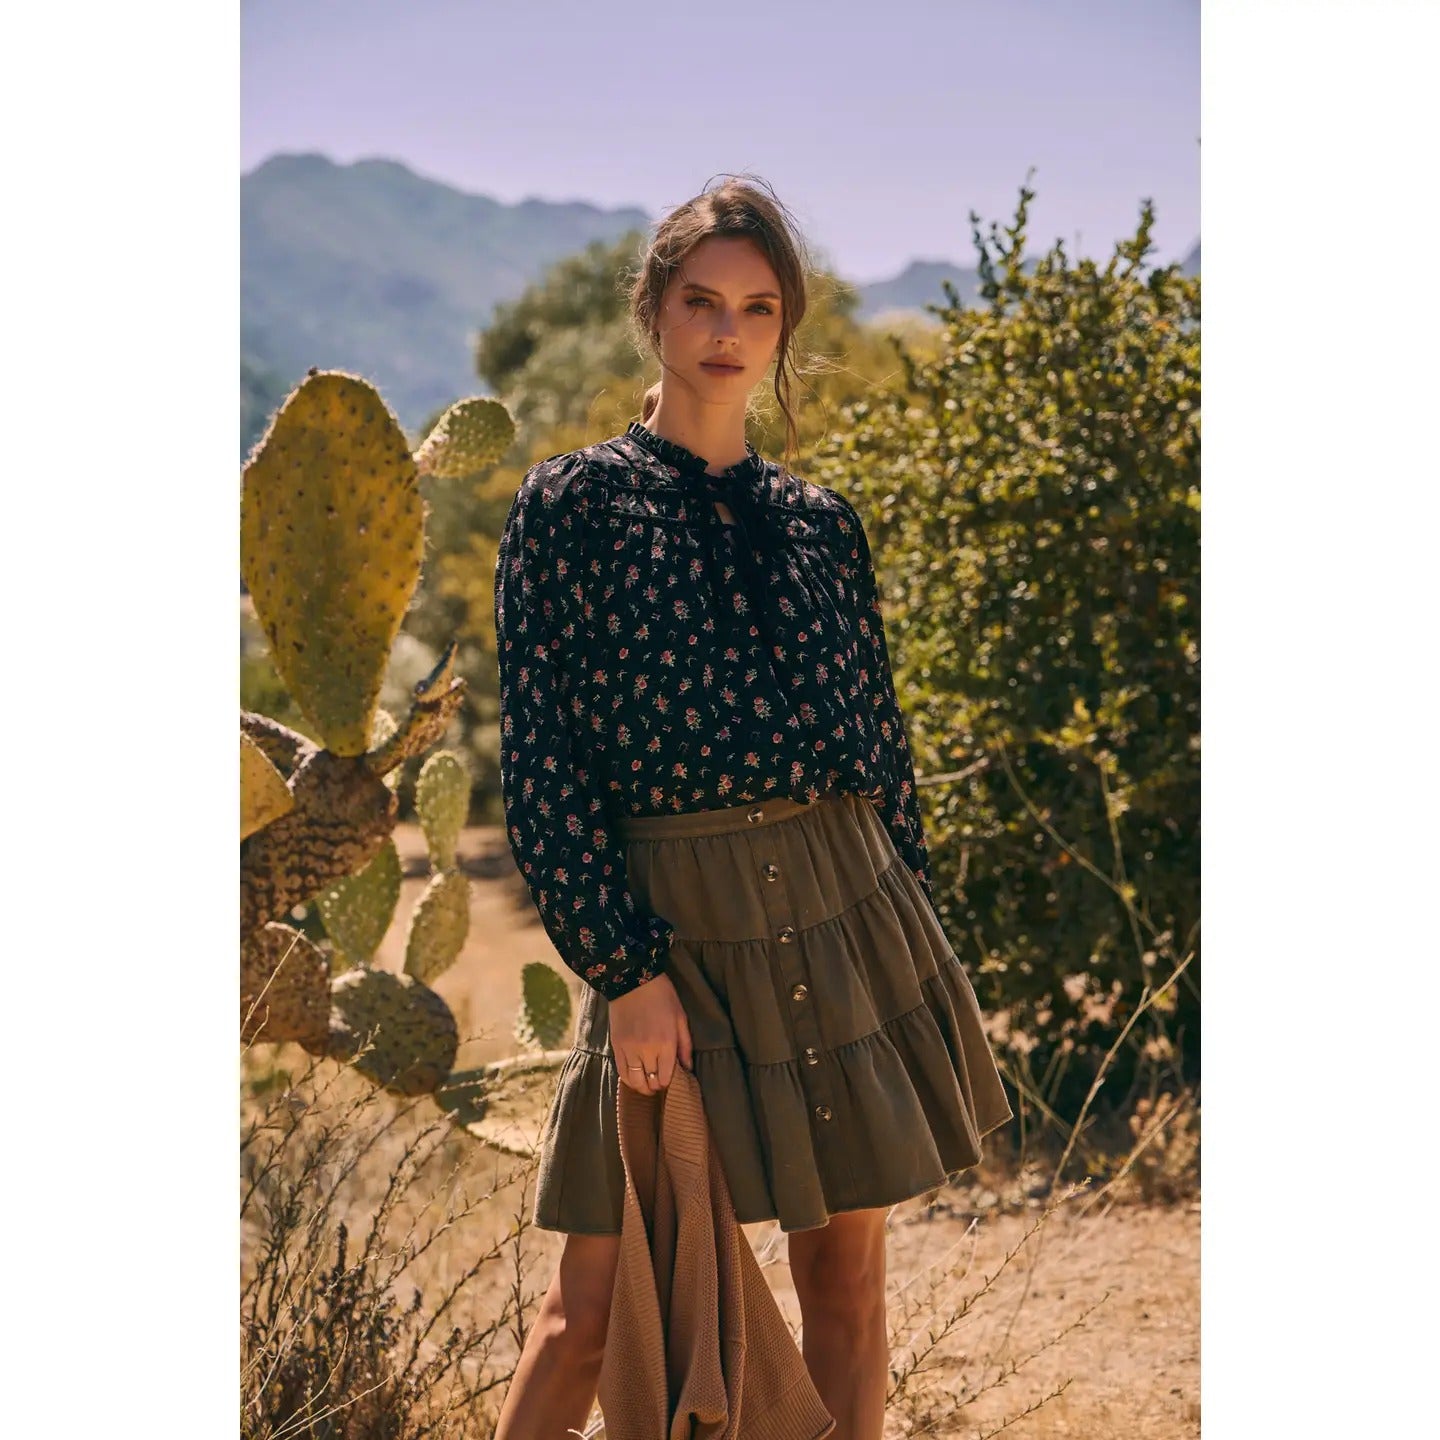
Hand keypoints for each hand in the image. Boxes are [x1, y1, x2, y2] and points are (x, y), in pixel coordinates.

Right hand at [607, 972, 693, 1093]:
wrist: (633, 980)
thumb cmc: (662, 996)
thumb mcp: (681, 1018)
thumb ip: (685, 1045)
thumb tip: (688, 1068)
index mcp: (666, 1043)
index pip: (667, 1077)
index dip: (669, 1083)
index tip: (671, 1080)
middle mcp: (647, 1050)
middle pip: (651, 1082)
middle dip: (657, 1086)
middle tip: (659, 1083)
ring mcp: (629, 1049)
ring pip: (635, 1081)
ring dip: (642, 1087)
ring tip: (647, 1084)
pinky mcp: (616, 1046)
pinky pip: (621, 1071)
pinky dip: (629, 1079)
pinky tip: (635, 1077)